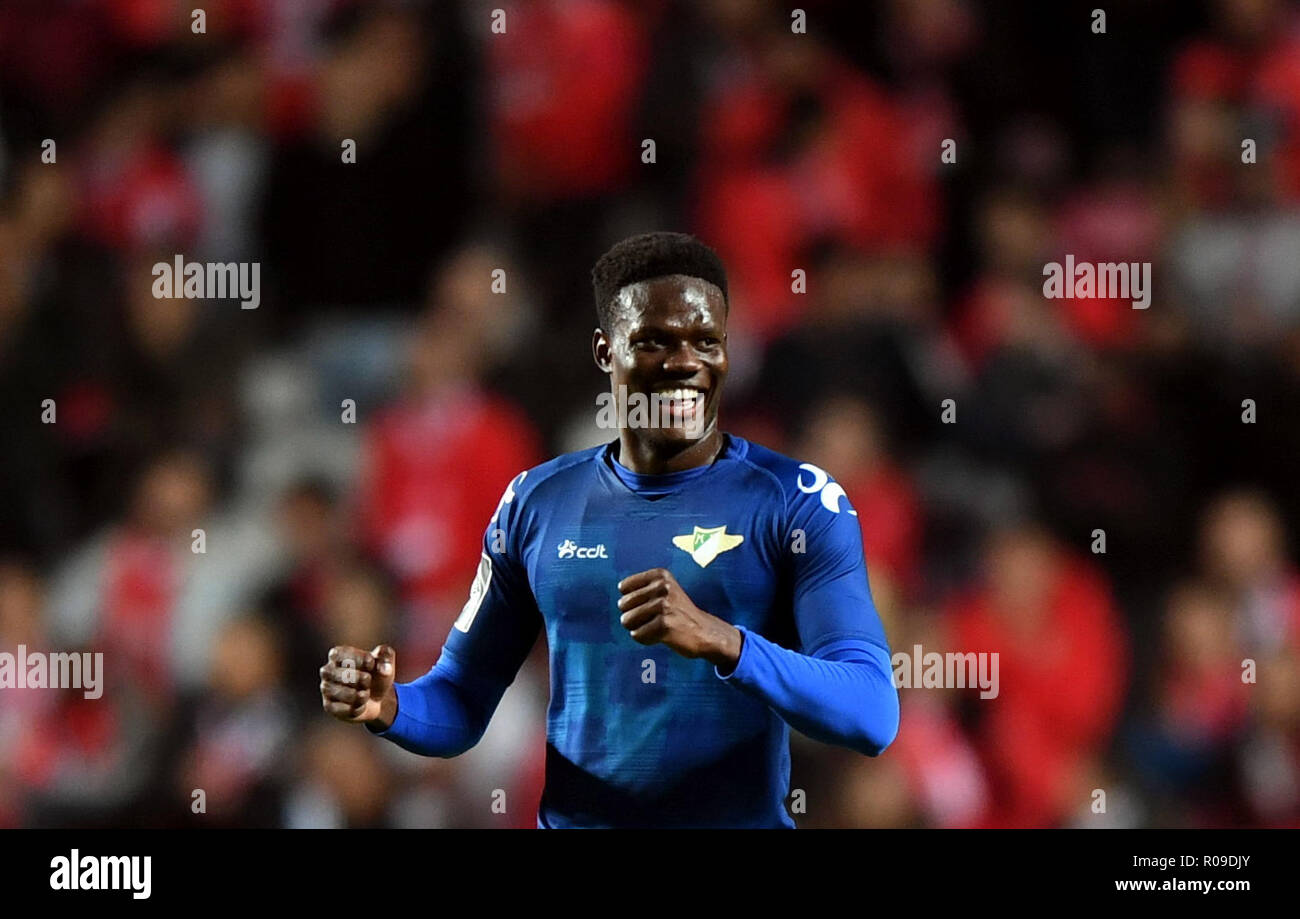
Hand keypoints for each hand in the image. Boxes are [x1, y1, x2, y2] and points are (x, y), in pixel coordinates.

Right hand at [320, 644, 396, 727]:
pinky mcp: (329, 706)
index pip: (342, 654)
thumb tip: (383, 669)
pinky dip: (357, 708)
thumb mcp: (386, 661)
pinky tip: (361, 704)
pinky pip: (343, 709)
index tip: (371, 663)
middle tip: (368, 680)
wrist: (377, 698)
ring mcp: (326, 689)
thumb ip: (386, 657)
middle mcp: (327, 670)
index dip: (360, 660)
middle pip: (341, 674)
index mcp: (337, 654)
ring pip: (342, 693)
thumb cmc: (377, 674)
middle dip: (361, 679)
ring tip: (365, 693)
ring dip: (360, 694)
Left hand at [617, 568, 741, 672]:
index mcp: (660, 575)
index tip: (649, 605)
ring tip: (656, 627)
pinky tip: (661, 636)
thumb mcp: (665, 590)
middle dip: (632, 616)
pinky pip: (637, 635)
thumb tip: (618, 597)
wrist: (704, 631)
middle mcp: (662, 587)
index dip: (632, 601)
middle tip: (653, 619)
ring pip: (627, 620)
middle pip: (623, 605)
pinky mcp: (664, 625)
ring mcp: (663, 605)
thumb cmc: (678, 612)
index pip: (624, 587)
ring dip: (638, 628)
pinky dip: (645, 639)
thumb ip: (642, 589)